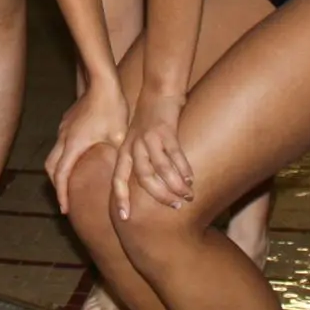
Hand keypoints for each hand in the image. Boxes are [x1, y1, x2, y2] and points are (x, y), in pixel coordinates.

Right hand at [45, 84, 127, 214]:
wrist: (103, 81)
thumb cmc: (113, 108)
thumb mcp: (119, 139)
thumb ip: (118, 163)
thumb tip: (123, 186)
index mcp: (74, 144)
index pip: (61, 175)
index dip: (62, 195)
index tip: (65, 209)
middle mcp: (64, 137)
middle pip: (51, 166)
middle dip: (57, 185)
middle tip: (66, 200)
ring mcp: (63, 128)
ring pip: (54, 154)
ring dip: (59, 171)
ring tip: (70, 183)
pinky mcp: (67, 121)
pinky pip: (60, 144)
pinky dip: (64, 157)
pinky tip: (79, 159)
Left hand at [115, 92, 192, 215]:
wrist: (158, 91)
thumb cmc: (149, 121)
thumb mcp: (136, 140)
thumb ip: (139, 162)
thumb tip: (150, 189)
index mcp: (125, 150)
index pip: (118, 178)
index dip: (120, 198)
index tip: (125, 218)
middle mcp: (134, 144)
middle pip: (143, 177)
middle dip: (159, 195)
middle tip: (174, 207)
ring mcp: (149, 137)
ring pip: (161, 167)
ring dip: (175, 184)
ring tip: (187, 195)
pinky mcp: (165, 130)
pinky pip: (175, 154)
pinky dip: (183, 168)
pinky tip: (191, 178)